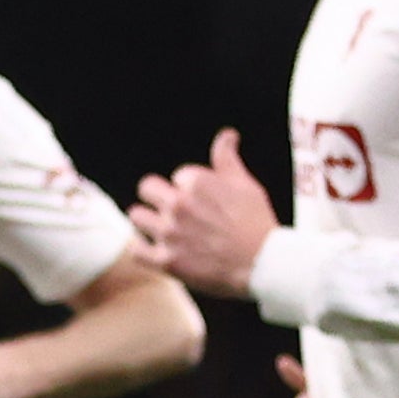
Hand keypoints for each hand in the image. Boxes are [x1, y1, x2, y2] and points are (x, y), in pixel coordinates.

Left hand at [127, 129, 281, 299]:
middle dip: (158, 195)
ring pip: (136, 216)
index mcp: (195, 182)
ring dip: (146, 219)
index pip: (178, 176)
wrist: (262, 264)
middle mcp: (178, 204)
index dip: (189, 187)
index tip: (202, 201)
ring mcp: (170, 233)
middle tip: (171, 208)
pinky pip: (136, 250)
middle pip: (147, 188)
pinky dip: (141, 248)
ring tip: (159, 226)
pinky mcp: (166, 261)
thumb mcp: (244, 184)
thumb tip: (227, 134)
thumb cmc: (256, 222)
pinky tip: (151, 247)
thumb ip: (227, 158)